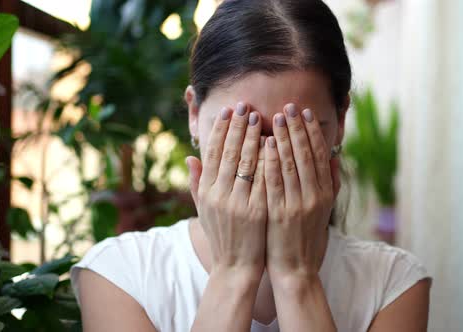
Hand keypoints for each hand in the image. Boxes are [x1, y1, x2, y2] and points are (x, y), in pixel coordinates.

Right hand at [187, 102, 266, 277]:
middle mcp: (219, 194)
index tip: (228, 110)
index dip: (220, 130)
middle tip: (246, 106)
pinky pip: (262, 179)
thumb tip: (189, 158)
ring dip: (252, 137)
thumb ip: (197, 183)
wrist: (236, 266)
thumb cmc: (222, 235)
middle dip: (237, 127)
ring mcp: (237, 202)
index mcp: (206, 191)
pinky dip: (266, 159)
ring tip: (260, 118)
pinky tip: (273, 143)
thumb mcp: (204, 210)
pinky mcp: (256, 210)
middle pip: (228, 152)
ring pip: (245, 162)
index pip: (212, 153)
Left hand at [264, 104, 340, 280]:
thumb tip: (335, 157)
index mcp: (325, 193)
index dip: (312, 132)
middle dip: (297, 128)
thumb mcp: (324, 210)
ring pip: (291, 164)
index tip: (305, 112)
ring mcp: (297, 205)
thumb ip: (331, 183)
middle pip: (306, 154)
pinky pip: (275, 182)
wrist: (296, 269)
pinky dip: (272, 161)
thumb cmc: (307, 237)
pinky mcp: (280, 213)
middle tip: (289, 106)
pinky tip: (266, 144)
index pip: (320, 155)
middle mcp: (314, 196)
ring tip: (275, 117)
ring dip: (284, 138)